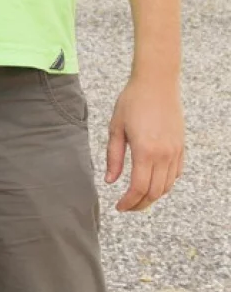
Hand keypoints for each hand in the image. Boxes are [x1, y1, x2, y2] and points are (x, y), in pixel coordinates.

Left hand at [105, 74, 184, 210]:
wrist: (156, 83)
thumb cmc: (131, 102)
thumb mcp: (116, 127)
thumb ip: (113, 157)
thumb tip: (110, 181)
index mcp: (145, 151)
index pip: (139, 188)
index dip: (128, 202)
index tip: (118, 207)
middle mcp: (164, 155)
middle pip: (154, 193)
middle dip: (140, 204)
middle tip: (126, 207)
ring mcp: (175, 152)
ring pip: (166, 186)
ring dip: (152, 196)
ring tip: (136, 197)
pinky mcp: (181, 148)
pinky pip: (175, 174)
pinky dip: (164, 183)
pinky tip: (151, 181)